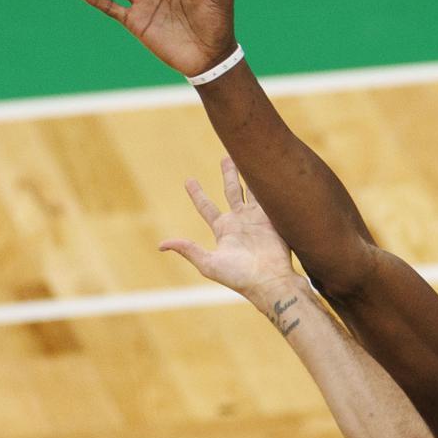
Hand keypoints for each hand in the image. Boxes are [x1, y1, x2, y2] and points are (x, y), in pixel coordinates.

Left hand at [158, 159, 299, 306]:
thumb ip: (188, 250)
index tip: (189, 180)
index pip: (207, 206)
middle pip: (231, 191)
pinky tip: (268, 168)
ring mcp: (258, 219)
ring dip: (250, 173)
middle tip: (226, 156)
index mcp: (224, 230)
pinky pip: (270, 196)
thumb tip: (162, 244)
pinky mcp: (275, 218)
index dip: (197, 193)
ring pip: (252, 189)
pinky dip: (268, 183)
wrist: (270, 282)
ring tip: (248, 155)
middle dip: (228, 174)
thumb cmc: (239, 277)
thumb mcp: (208, 264)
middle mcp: (240, 221)